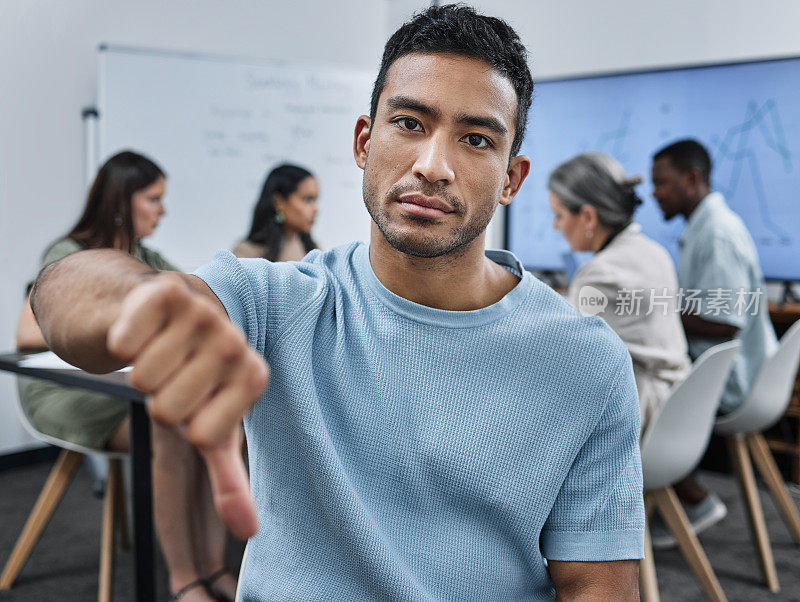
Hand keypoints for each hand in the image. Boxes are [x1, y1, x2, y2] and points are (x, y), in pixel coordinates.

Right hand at [107, 273, 268, 538]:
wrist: (167, 318)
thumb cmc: (194, 381)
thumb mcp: (214, 430)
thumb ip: (231, 479)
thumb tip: (248, 531)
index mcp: (254, 378)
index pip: (202, 434)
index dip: (186, 427)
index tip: (197, 405)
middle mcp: (235, 342)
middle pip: (167, 408)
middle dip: (159, 400)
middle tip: (174, 378)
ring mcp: (205, 313)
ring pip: (143, 377)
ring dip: (140, 371)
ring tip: (161, 353)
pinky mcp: (168, 291)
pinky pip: (126, 340)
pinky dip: (123, 340)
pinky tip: (144, 328)